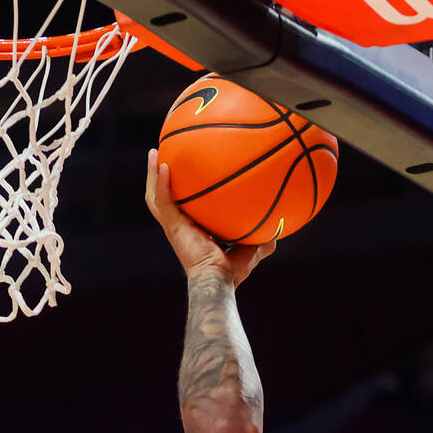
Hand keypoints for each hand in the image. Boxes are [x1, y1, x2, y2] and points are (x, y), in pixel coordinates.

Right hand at [145, 150, 275, 287]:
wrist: (218, 280)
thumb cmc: (232, 272)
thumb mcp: (251, 249)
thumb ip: (263, 239)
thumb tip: (280, 229)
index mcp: (193, 230)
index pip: (184, 207)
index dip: (182, 192)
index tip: (185, 172)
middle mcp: (180, 227)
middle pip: (165, 198)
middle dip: (160, 178)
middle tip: (159, 155)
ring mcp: (174, 227)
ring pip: (156, 197)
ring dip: (152, 175)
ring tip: (153, 153)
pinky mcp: (173, 228)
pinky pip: (163, 201)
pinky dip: (160, 184)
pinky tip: (162, 165)